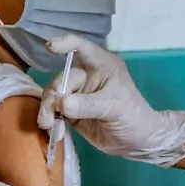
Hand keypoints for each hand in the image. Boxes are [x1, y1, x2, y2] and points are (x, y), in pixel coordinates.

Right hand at [39, 35, 184, 166]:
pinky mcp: (71, 111)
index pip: (82, 48)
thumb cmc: (133, 116)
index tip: (50, 47)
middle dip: (53, 97)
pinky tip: (54, 132)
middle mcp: (88, 75)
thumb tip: (62, 103)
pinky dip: (50, 120)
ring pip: (53, 94)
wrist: (136, 141)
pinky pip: (53, 110)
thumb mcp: (114, 108)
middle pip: (61, 78)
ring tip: (48, 126)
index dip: (66, 44)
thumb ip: (88, 105)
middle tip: (50, 117)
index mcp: (102, 65)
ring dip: (47, 110)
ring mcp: (78, 93)